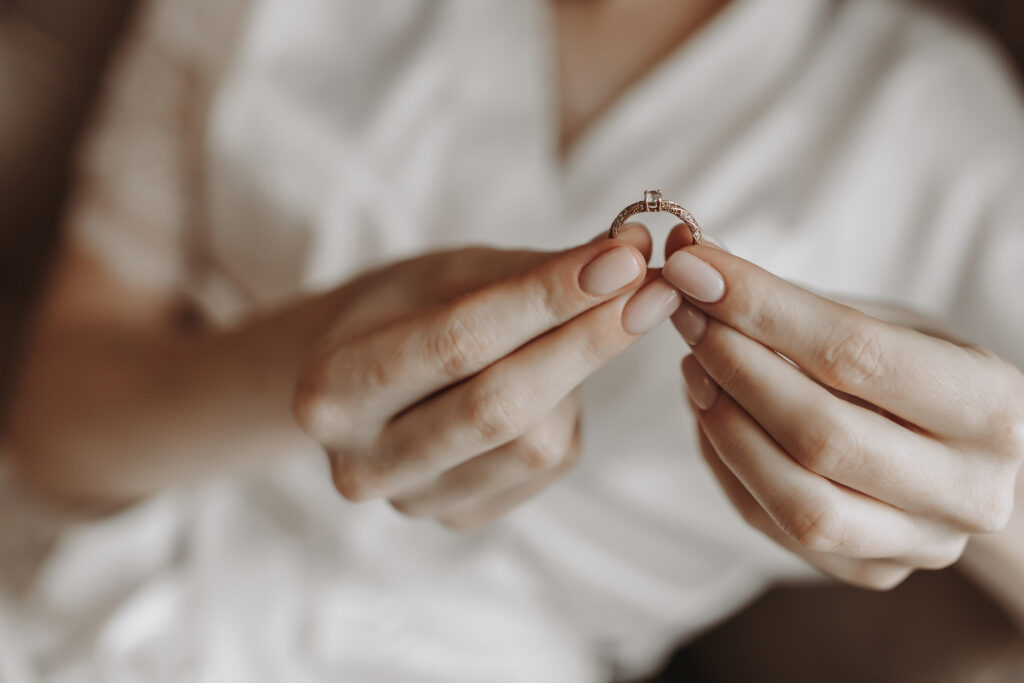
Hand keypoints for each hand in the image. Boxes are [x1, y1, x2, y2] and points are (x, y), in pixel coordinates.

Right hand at [293, 225, 683, 528]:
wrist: (364, 375)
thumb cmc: (407, 310)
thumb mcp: (450, 273)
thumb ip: (532, 271)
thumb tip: (628, 255)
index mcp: (332, 390)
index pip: (457, 343)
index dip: (547, 300)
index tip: (622, 262)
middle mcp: (361, 463)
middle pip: (498, 408)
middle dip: (586, 343)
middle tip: (651, 289)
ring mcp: (412, 502)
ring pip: (533, 446)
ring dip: (579, 380)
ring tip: (583, 330)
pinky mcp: (459, 519)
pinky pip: (544, 467)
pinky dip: (567, 414)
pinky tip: (554, 380)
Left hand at [661, 226, 1023, 588]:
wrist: (963, 454)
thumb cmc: (919, 372)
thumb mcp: (889, 323)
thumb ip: (799, 303)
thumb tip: (697, 260)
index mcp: (991, 406)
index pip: (857, 355)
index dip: (763, 309)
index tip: (696, 271)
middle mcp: (969, 489)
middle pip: (823, 435)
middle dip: (736, 367)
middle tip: (688, 318)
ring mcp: (922, 542)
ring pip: (798, 502)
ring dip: (725, 426)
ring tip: (693, 369)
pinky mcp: (874, 571)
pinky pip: (774, 526)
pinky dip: (726, 465)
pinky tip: (710, 414)